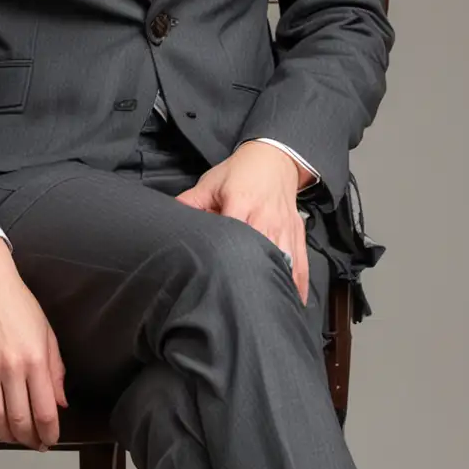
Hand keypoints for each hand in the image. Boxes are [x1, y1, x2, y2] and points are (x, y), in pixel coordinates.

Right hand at [0, 239, 67, 449]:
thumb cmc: (17, 303)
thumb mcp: (46, 333)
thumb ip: (55, 370)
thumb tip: (60, 403)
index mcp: (35, 360)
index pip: (45, 411)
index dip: (49, 432)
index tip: (50, 439)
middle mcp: (9, 369)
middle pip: (18, 421)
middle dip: (28, 439)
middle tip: (32, 443)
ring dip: (4, 435)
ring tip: (12, 436)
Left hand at [174, 142, 311, 306]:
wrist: (275, 159)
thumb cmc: (241, 172)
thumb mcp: (211, 183)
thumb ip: (190, 202)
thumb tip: (167, 218)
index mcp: (242, 203)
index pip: (234, 231)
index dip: (226, 254)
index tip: (217, 276)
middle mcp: (266, 218)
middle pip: (261, 252)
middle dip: (252, 276)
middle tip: (241, 303)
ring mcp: (284, 228)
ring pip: (284, 261)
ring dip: (277, 284)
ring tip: (267, 309)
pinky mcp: (296, 234)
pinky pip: (301, 263)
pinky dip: (298, 283)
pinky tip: (295, 302)